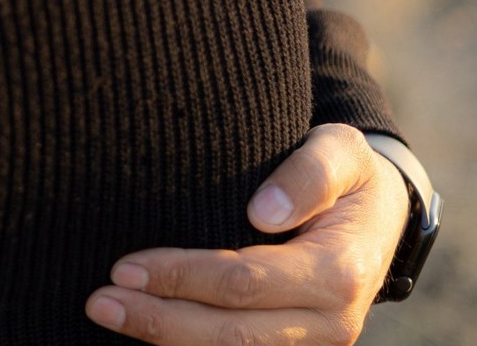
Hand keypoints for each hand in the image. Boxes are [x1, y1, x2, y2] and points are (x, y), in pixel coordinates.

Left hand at [85, 124, 410, 344]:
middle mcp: (329, 323)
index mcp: (338, 273)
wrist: (378, 213)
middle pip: (231, 333)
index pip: (243, 281)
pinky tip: (144, 332)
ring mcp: (312, 344)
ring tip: (106, 313)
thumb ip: (310, 173)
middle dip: (160, 319)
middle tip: (98, 300)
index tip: (125, 266)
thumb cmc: (346, 172)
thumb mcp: (341, 150)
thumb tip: (263, 213)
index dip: (182, 277)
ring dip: (165, 339)